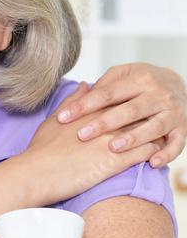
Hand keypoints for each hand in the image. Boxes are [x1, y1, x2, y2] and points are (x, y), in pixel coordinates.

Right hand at [18, 83, 163, 203]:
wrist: (35, 174)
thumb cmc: (40, 151)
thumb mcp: (53, 120)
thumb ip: (73, 102)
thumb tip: (86, 85)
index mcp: (90, 111)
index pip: (120, 99)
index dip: (132, 101)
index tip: (137, 105)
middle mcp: (104, 122)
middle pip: (137, 111)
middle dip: (149, 114)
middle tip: (157, 119)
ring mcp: (111, 140)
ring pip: (146, 130)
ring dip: (156, 133)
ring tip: (160, 138)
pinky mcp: (116, 161)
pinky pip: (146, 152)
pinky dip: (155, 152)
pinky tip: (156, 156)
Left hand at [55, 63, 186, 167]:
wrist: (177, 82)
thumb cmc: (139, 82)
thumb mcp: (123, 74)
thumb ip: (103, 84)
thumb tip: (80, 90)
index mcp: (140, 79)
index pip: (107, 94)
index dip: (84, 105)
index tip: (62, 118)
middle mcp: (158, 95)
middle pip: (130, 110)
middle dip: (105, 123)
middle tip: (82, 134)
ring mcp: (172, 113)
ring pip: (154, 127)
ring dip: (134, 138)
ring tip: (112, 147)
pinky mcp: (182, 129)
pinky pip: (178, 144)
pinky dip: (167, 154)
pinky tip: (152, 163)